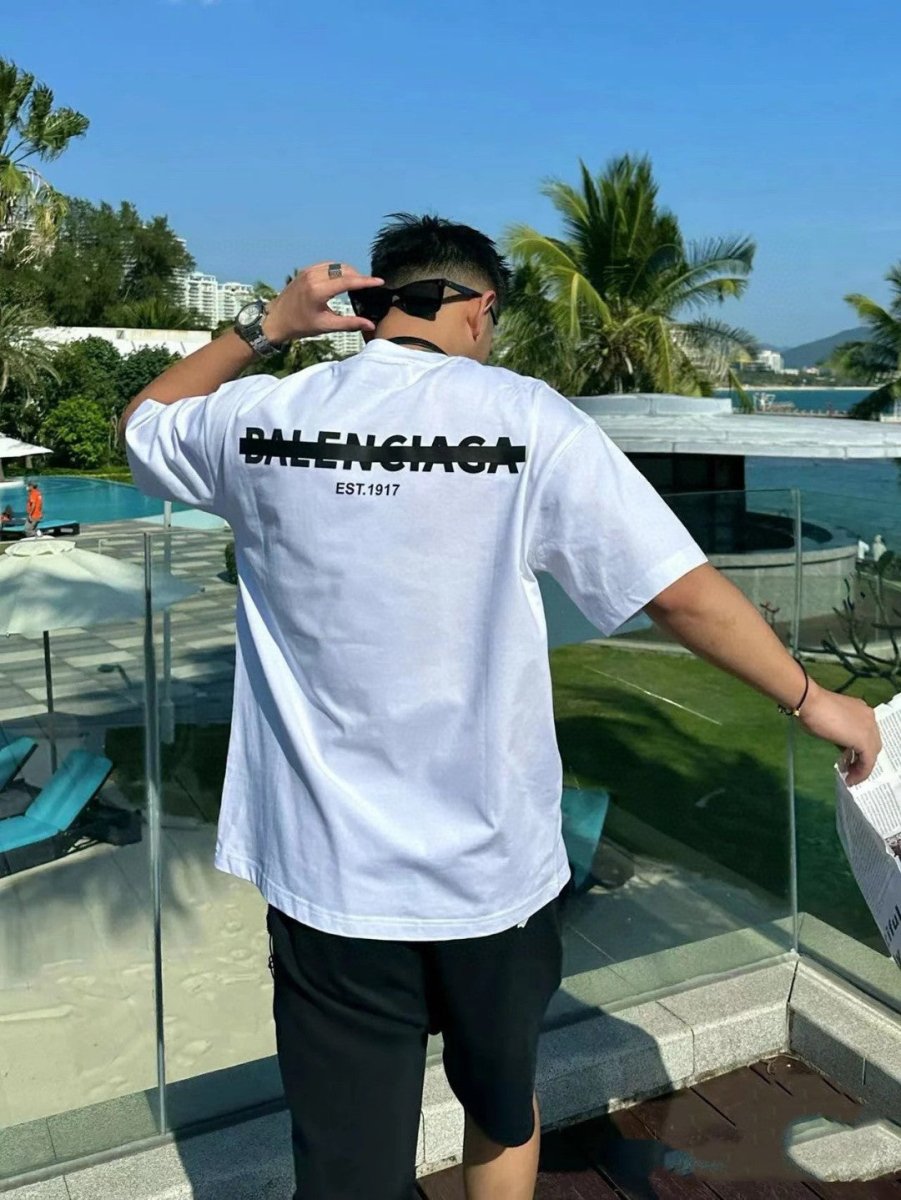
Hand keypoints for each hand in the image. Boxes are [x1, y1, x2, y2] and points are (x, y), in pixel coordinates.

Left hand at [262, 262, 383, 343]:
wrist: (276, 319)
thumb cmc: (300, 325)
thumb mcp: (326, 326)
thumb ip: (350, 323)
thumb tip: (370, 324)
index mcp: (318, 290)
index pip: (348, 281)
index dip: (366, 281)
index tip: (380, 281)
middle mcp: (313, 276)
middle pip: (344, 270)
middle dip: (358, 277)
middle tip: (368, 287)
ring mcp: (308, 271)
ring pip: (336, 265)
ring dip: (349, 272)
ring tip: (358, 284)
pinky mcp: (306, 270)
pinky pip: (327, 265)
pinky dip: (338, 270)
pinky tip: (343, 280)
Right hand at [798, 682, 881, 784]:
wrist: (810, 702)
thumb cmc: (813, 708)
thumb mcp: (831, 721)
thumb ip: (841, 732)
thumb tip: (842, 744)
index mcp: (862, 711)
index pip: (867, 734)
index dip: (860, 748)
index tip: (849, 759)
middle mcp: (870, 718)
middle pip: (873, 744)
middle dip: (863, 759)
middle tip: (851, 769)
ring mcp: (869, 728)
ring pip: (872, 754)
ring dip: (862, 768)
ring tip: (850, 777)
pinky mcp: (864, 741)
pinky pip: (868, 762)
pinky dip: (861, 772)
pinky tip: (851, 778)